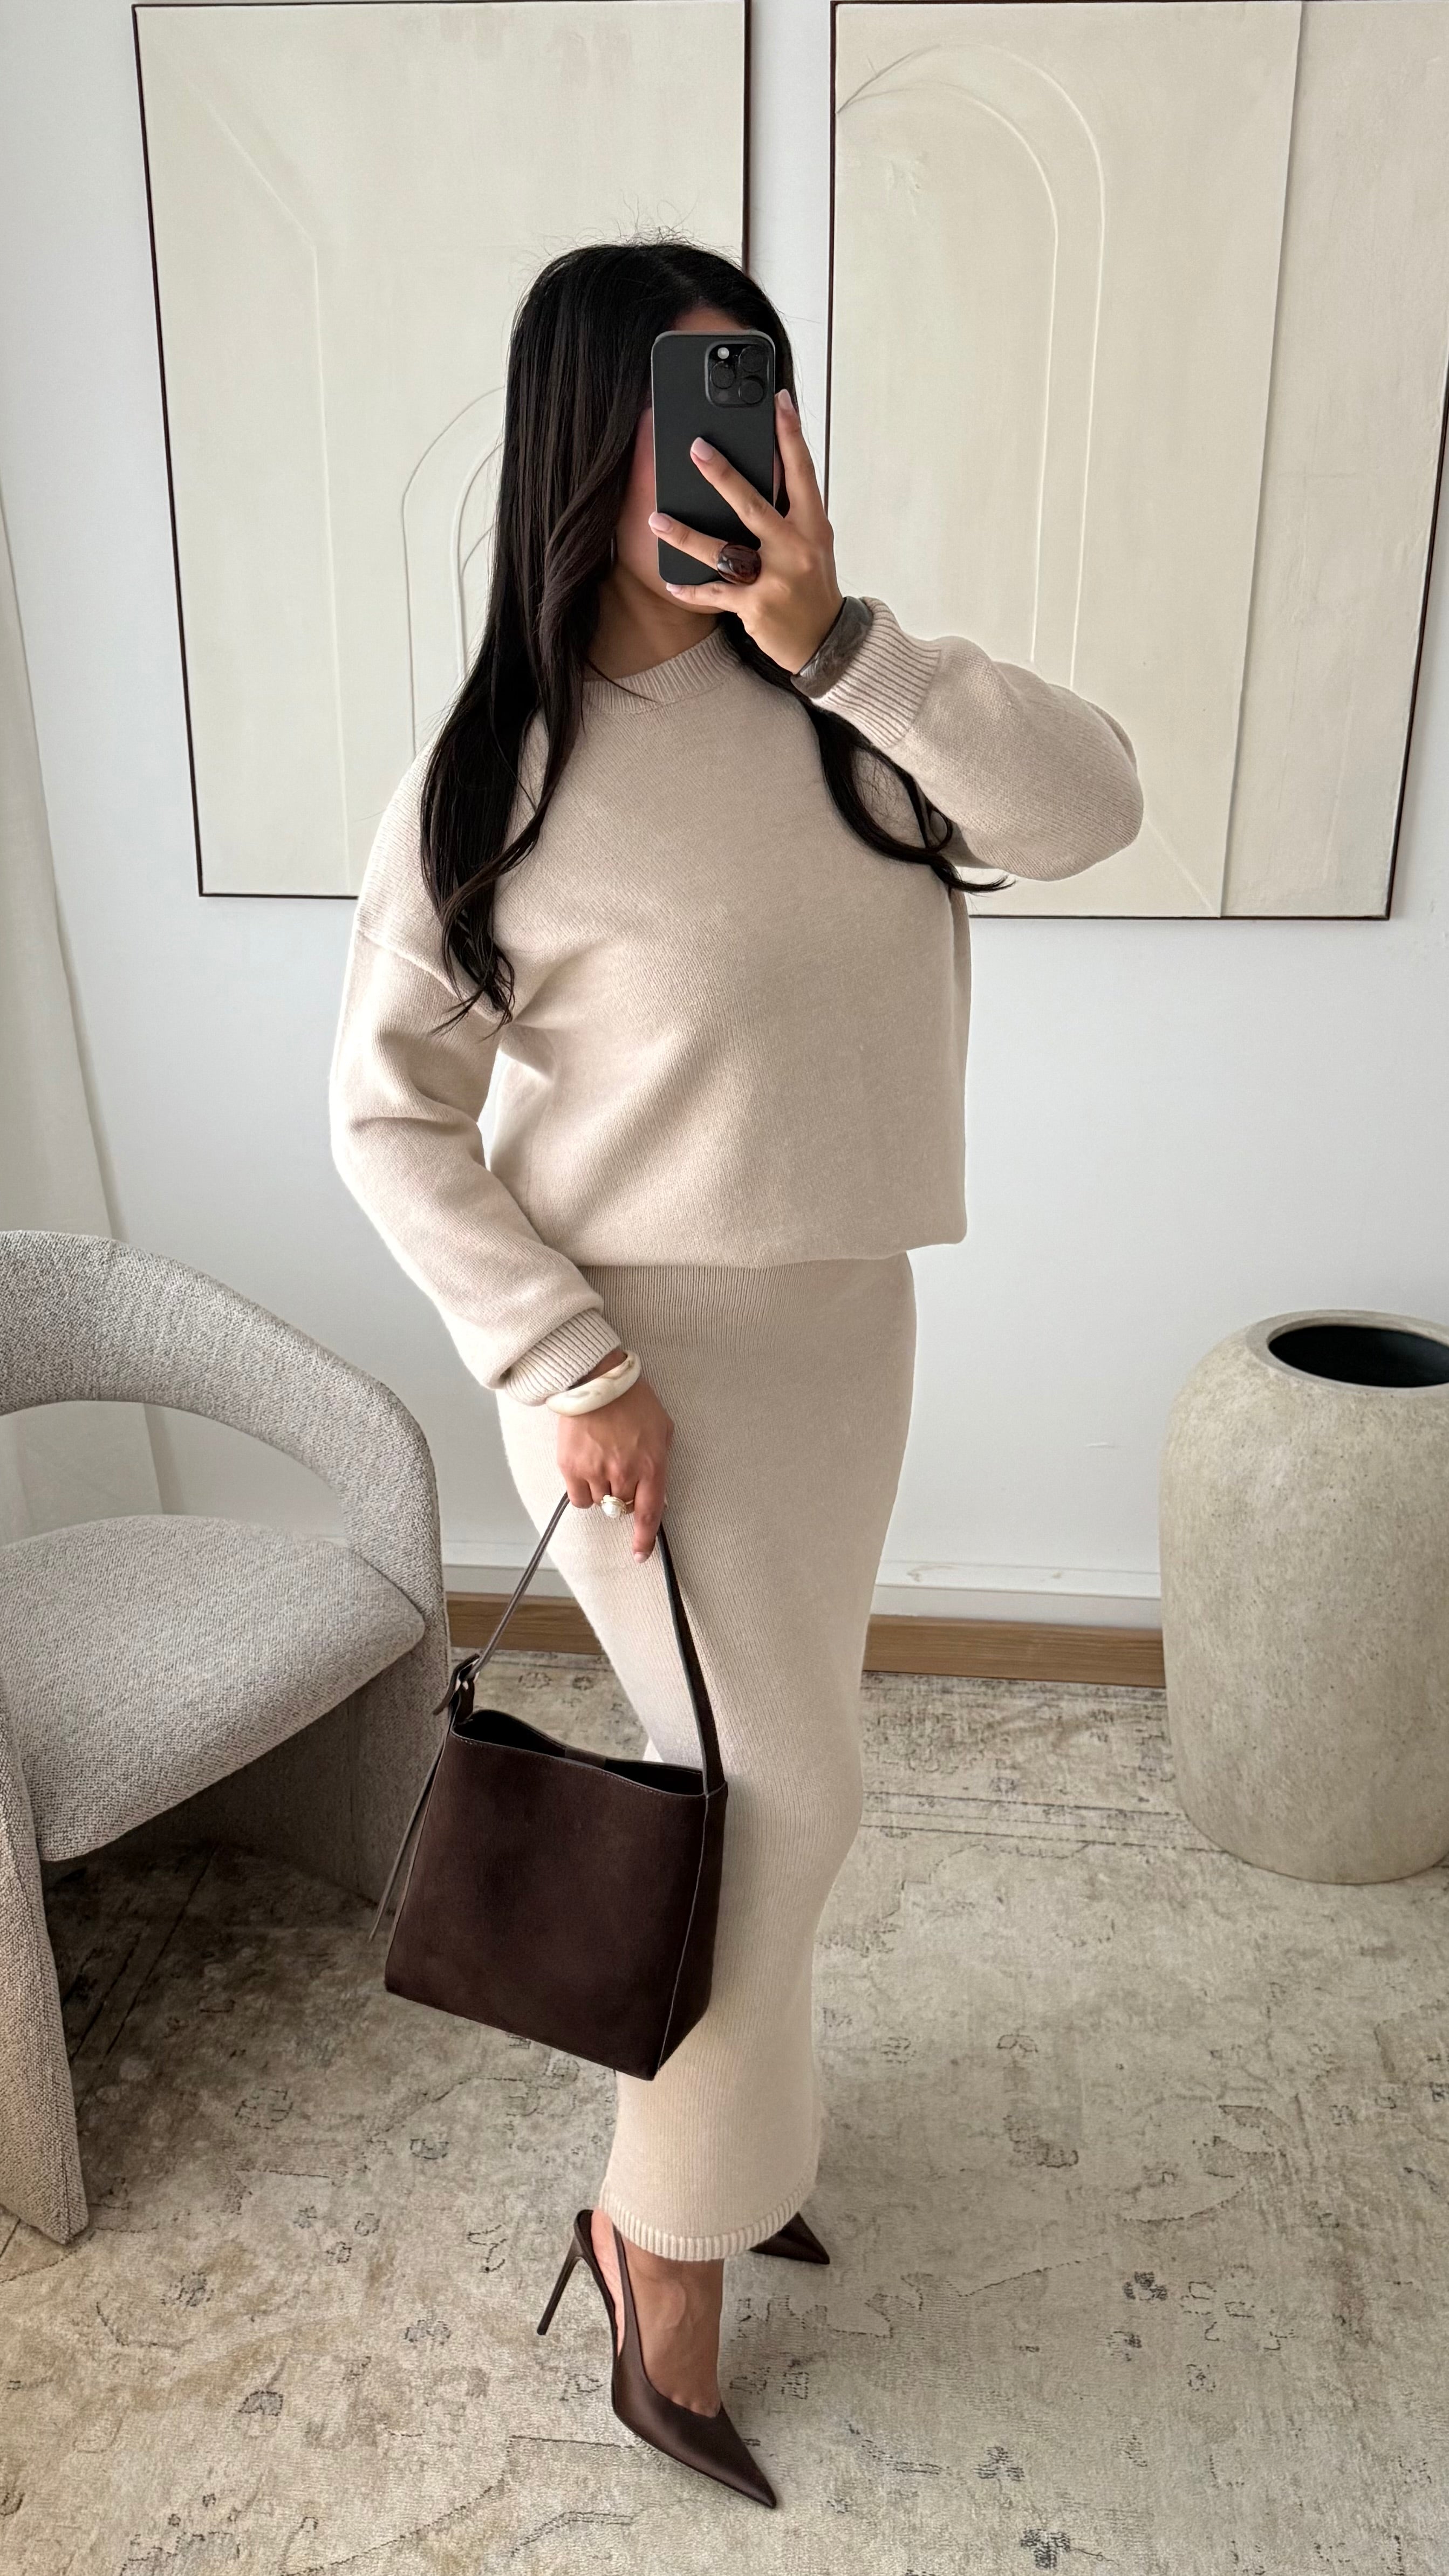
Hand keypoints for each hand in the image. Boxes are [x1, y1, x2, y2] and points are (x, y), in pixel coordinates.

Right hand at [556, 1367, 673, 1562]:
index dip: (644, 1539)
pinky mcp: (571, 1467)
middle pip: (622, 1507)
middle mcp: (624, 1473)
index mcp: (651, 1465)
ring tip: (602, 1458)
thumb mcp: (662, 1430)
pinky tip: (586, 1465)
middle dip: (623, 1494)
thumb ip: (660, 1464)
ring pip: (599, 1502)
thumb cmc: (633, 1401)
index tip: (640, 1555)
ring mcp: (596, 1471)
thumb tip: (658, 1495)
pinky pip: (578, 1497)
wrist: (595, 1380)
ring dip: (602, 1489)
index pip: (649, 1514)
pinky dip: (583, 1488)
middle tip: (620, 1467)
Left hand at [648, 390, 845, 676]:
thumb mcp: (813, 542)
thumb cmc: (813, 584)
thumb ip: (791, 510)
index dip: (790, 435)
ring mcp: (775, 580)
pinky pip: (715, 593)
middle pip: (754, 506)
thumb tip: (766, 469)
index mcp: (813, 526)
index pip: (802, 473)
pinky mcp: (756, 607)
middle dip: (724, 476)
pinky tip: (671, 582)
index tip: (778, 400)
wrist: (825, 641)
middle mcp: (796, 550)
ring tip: (656, 520)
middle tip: (696, 448)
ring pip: (723, 551)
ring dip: (686, 536)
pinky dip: (692, 589)